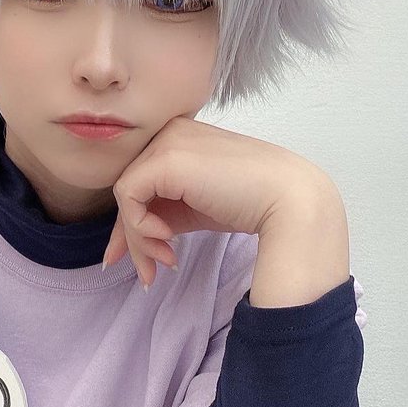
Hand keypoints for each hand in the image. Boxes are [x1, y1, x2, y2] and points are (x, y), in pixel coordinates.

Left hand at [102, 115, 336, 288]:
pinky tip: (168, 239)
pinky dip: (140, 226)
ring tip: (166, 260)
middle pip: (129, 190)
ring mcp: (167, 141)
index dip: (133, 227)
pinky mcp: (166, 158)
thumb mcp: (193, 210)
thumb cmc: (249, 204)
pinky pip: (128, 196)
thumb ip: (158, 219)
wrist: (289, 200)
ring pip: (125, 195)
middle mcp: (169, 132)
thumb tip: (118, 251)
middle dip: (133, 239)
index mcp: (178, 138)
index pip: (139, 182)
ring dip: (139, 239)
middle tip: (150, 274)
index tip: (144, 262)